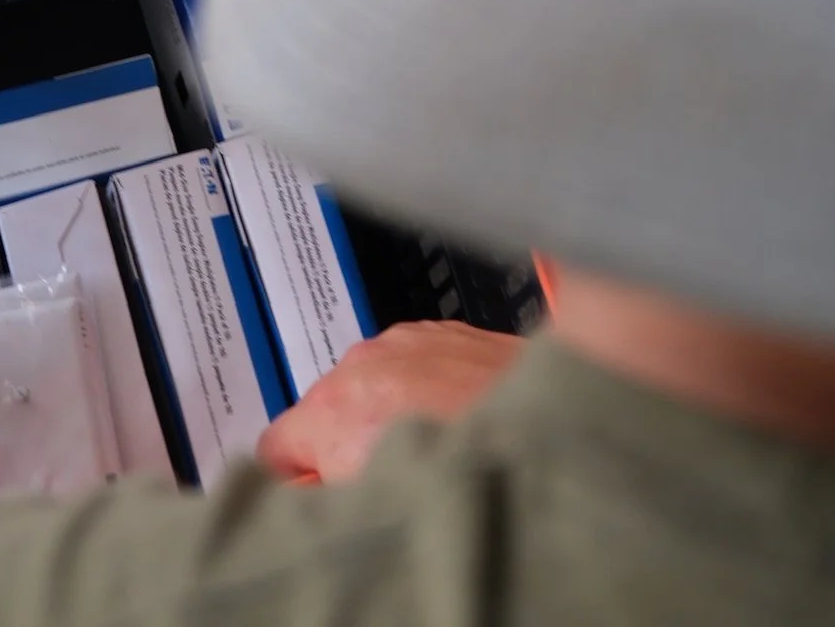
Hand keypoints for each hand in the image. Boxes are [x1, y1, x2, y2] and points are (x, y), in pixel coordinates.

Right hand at [258, 321, 525, 484]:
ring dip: (384, 417)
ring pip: (367, 388)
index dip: (295, 484)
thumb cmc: (478, 466)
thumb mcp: (373, 502)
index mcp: (334, 409)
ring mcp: (403, 342)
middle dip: (344, 450)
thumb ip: (321, 496)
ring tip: (429, 450)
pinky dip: (421, 391)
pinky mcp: (442, 331)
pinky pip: (409, 366)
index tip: (316, 503)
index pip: (273, 449)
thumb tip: (298, 500)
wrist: (560, 420)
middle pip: (322, 416)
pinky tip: (455, 421)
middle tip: (383, 486)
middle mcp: (362, 364)